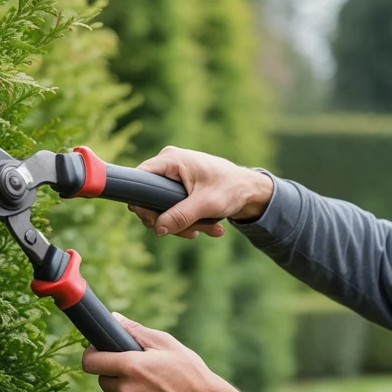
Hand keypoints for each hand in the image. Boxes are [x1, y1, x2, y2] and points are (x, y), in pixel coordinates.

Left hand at [81, 314, 240, 391]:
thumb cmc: (190, 372)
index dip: (92, 354)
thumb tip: (114, 318)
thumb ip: (136, 331)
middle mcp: (126, 391)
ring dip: (123, 388)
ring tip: (149, 383)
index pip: (90, 362)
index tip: (99, 351)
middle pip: (102, 379)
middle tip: (134, 367)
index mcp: (131, 367)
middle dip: (112, 371)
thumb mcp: (166, 344)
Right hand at [127, 146, 274, 238]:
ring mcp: (173, 177)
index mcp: (171, 160)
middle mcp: (168, 165)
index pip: (140, 178)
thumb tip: (158, 229)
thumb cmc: (232, 189)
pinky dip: (189, 221)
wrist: (251, 191)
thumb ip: (181, 216)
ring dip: (183, 225)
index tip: (154, 222)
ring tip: (207, 229)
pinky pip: (173, 209)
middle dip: (169, 220)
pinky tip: (209, 228)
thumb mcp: (206, 204)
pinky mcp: (179, 189)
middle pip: (150, 199)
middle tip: (191, 232)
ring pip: (162, 208)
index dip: (141, 203)